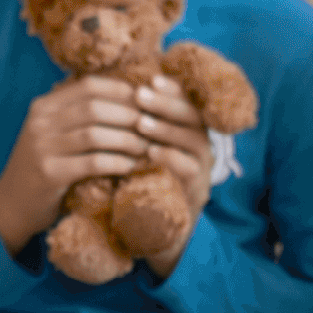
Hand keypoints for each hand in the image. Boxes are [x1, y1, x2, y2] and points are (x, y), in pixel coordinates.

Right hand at [0, 77, 149, 254]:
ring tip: (146, 148)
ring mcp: (42, 147)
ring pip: (95, 134)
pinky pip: (92, 163)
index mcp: (43, 106)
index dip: (122, 91)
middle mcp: (40, 122)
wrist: (12, 206)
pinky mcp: (49, 173)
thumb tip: (128, 97)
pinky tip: (130, 167)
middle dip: (129, 116)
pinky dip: (116, 163)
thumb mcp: (54, 134)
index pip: (89, 86)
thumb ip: (78, 116)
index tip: (146, 103)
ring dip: (127, 140)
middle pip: (95, 107)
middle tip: (153, 127)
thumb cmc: (44, 168)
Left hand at [135, 75, 214, 277]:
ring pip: (195, 141)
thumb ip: (134, 127)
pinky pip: (189, 171)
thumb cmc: (138, 185)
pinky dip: (170, 159)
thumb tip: (109, 93)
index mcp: (187, 133)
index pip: (186, 103)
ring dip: (167, 128)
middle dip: (168, 103)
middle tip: (142, 93)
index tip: (150, 78)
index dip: (171, 90)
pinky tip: (150, 153)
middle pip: (195, 116)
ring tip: (141, 121)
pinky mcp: (197, 193)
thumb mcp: (136, 151)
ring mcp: (203, 171)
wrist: (153, 235)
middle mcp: (201, 148)